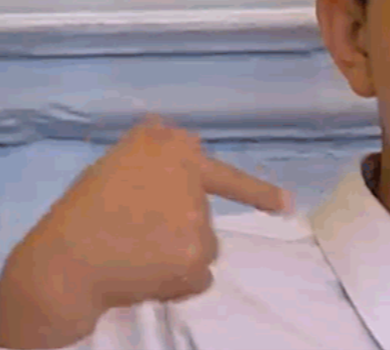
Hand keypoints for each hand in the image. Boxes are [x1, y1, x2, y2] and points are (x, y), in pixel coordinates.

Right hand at [0, 113, 291, 347]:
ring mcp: (200, 215)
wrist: (67, 260)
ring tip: (135, 253)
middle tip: (136, 232)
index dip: (259, 193)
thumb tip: (182, 139)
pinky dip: (179, 283)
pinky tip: (145, 272)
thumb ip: (156, 155)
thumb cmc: (85, 211)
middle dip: (178, 227)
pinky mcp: (199, 253)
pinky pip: (200, 277)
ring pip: (203, 247)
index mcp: (170, 145)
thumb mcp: (117, 162)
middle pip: (202, 215)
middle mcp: (193, 172)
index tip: (289, 206)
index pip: (221, 170)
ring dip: (178, 254)